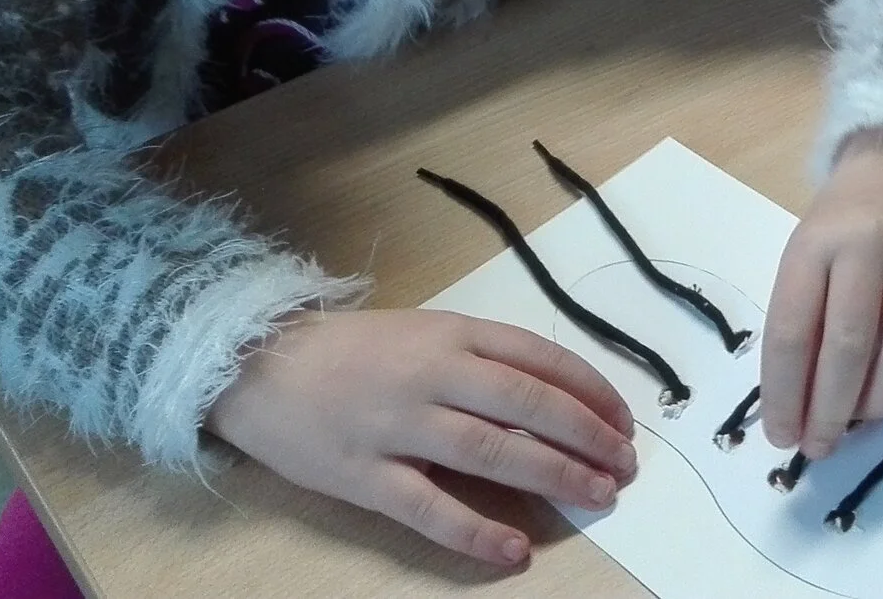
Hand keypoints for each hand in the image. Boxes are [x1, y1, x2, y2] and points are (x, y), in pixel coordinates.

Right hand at [205, 308, 638, 566]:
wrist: (256, 364)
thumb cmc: (352, 351)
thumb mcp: (425, 332)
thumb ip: (481, 360)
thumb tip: (553, 398)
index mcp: (452, 333)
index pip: (541, 358)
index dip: (591, 390)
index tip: (624, 420)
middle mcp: (432, 373)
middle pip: (528, 403)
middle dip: (587, 435)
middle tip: (625, 464)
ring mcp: (396, 425)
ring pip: (492, 450)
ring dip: (553, 474)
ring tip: (597, 495)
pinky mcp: (362, 476)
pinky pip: (428, 508)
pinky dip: (476, 530)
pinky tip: (514, 549)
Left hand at [761, 129, 882, 460]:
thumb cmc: (840, 229)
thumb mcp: (804, 259)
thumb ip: (800, 324)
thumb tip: (798, 411)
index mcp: (814, 243)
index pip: (791, 330)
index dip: (784, 394)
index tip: (782, 436)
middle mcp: (868, 243)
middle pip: (849, 346)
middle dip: (830, 411)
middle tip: (821, 445)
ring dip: (880, 402)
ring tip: (862, 418)